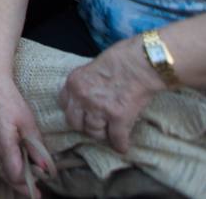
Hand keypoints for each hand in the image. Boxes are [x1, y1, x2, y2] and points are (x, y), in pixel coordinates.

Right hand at [0, 76, 52, 196]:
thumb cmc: (8, 99)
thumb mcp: (28, 122)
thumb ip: (36, 147)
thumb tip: (45, 168)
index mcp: (2, 143)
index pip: (14, 174)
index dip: (27, 185)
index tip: (38, 192)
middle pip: (3, 175)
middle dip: (18, 185)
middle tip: (33, 192)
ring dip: (7, 176)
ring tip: (21, 180)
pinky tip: (5, 163)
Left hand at [59, 36, 164, 153]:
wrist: (141, 62)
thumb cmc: (120, 59)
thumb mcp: (91, 68)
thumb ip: (86, 84)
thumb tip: (89, 97)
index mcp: (73, 83)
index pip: (64, 104)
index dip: (75, 110)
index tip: (82, 113)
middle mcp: (82, 97)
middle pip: (75, 122)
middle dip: (85, 125)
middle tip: (96, 125)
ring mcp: (99, 108)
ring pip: (94, 132)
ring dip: (103, 134)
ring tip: (110, 133)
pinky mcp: (118, 117)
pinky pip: (116, 139)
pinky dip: (120, 145)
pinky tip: (123, 146)